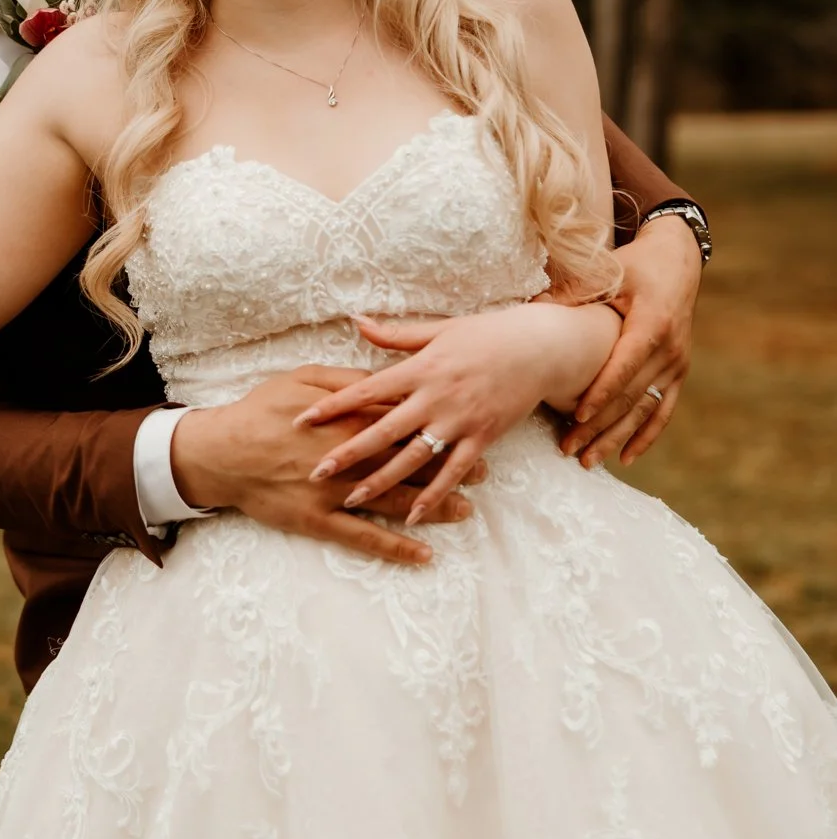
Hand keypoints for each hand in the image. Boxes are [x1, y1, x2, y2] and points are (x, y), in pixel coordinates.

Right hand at [170, 366, 485, 568]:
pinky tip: (423, 555)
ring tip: (467, 511)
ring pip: (394, 502)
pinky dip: (395, 548)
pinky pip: (364, 539)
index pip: (403, 420)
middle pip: (409, 462)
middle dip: (449, 467)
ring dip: (433, 507)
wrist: (220, 453)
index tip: (468, 423)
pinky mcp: (320, 520)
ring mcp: (335, 492)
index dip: (438, 424)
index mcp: (347, 418)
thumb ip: (347, 381)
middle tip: (485, 471)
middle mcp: (348, 456)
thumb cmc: (259, 410)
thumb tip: (385, 377)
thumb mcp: (301, 379)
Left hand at [290, 301, 618, 520]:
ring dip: (381, 482)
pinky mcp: (481, 439)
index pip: (366, 390)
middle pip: (382, 430)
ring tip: (351, 500)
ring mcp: (459, 421)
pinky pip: (452, 472)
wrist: (538, 348)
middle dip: (346, 453)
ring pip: (412, 458)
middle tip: (314, 472)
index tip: (300, 420)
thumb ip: (395, 334)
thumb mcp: (439, 329)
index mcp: (420, 368)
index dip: (332, 406)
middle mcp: (435, 397)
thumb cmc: (486, 334)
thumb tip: (356, 321)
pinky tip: (411, 516)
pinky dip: (432, 495)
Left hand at [559, 212, 701, 466]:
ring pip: (645, 410)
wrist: (677, 261)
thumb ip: (572, 292)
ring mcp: (677, 363)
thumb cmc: (633, 265)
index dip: (601, 393)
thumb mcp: (606, 271)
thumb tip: (530, 309)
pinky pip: (663, 410)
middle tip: (568, 449)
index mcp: (652, 324)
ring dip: (617, 438)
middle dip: (599, 425)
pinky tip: (626, 458)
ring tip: (588, 461)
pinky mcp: (678, 372)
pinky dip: (646, 436)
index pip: (624, 366)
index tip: (576, 417)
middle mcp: (669, 349)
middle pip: (631, 396)